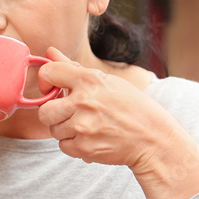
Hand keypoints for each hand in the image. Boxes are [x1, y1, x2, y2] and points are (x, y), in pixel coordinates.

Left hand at [36, 47, 198, 198]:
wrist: (154, 139)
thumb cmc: (132, 107)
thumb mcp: (108, 81)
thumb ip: (73, 68)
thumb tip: (50, 51)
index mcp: (90, 80)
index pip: (49, 72)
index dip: (47, 81)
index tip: (55, 89)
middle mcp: (84, 102)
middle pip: (44, 110)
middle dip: (55, 113)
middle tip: (72, 114)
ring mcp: (83, 126)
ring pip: (54, 130)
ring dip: (66, 130)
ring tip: (88, 126)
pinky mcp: (84, 147)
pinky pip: (63, 146)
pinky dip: (74, 145)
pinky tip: (92, 138)